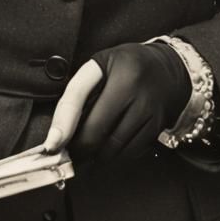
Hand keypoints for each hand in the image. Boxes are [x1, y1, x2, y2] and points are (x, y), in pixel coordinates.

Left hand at [43, 42, 189, 163]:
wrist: (167, 69)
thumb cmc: (127, 66)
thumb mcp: (101, 65)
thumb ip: (81, 91)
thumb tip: (61, 129)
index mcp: (113, 68)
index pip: (79, 96)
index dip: (63, 123)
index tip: (52, 144)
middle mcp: (133, 88)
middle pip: (96, 131)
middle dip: (79, 147)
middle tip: (69, 151)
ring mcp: (147, 109)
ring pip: (113, 147)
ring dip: (96, 155)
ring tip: (90, 148)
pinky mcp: (157, 126)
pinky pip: (130, 152)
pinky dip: (115, 155)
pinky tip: (110, 146)